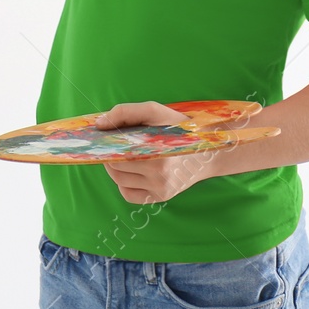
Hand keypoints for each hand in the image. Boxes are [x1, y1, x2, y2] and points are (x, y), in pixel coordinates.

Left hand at [93, 101, 215, 204]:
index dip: (106, 143)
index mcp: (158, 151)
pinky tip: (133, 171)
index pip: (116, 151)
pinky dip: (124, 184)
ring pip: (119, 181)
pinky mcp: (160, 197)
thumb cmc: (179, 127)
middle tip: (116, 144)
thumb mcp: (155, 111)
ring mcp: (160, 189)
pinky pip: (129, 195)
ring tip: (125, 155)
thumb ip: (125, 112)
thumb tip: (100, 124)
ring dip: (115, 168)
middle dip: (110, 154)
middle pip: (115, 166)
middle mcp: (160, 174)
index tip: (104, 136)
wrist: (209, 151)